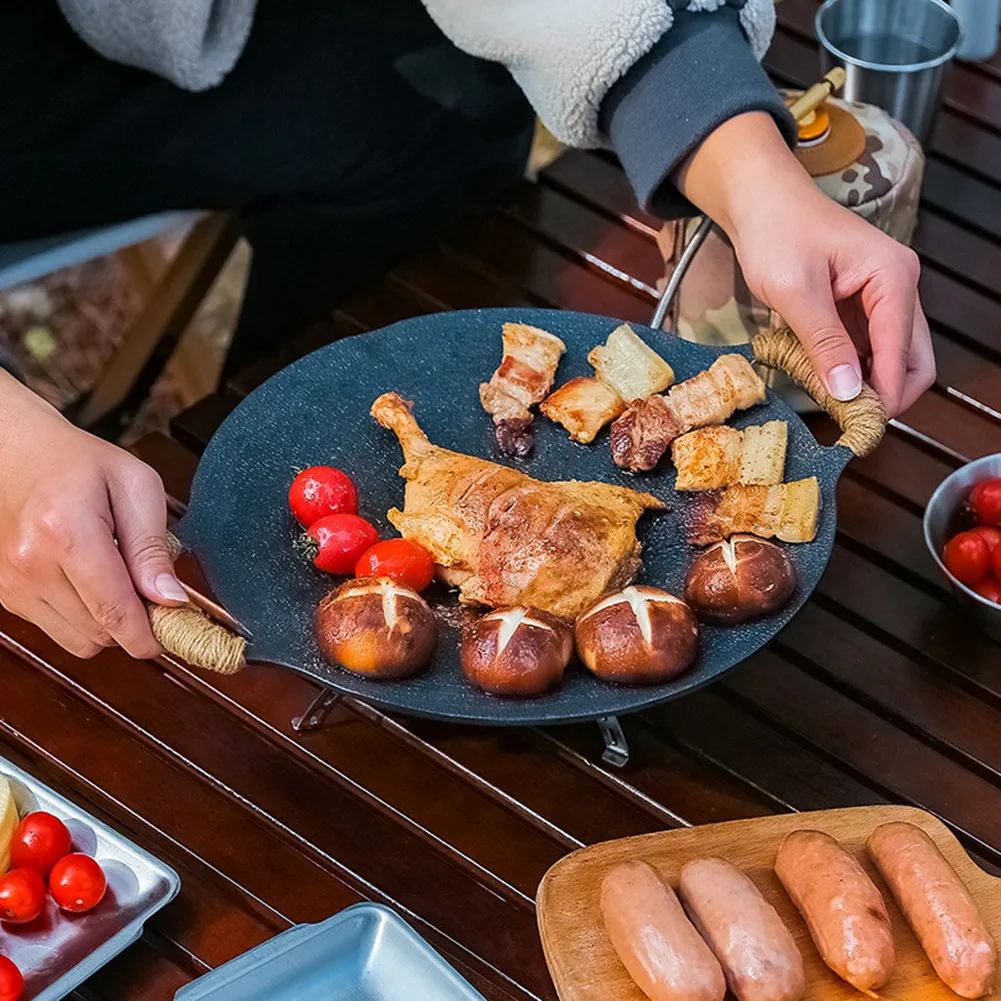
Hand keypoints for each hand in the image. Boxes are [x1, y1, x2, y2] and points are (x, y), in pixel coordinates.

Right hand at [0, 374, 186, 658]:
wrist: (15, 454)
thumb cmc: (80, 463)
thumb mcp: (136, 486)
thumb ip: (151, 547)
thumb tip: (170, 599)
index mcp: (66, 531)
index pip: (113, 610)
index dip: (148, 635)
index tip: (172, 635)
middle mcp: (31, 564)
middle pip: (99, 633)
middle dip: (133, 623)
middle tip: (148, 590)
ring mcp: (12, 582)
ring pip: (78, 641)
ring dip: (106, 624)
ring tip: (114, 580)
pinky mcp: (5, 594)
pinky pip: (56, 630)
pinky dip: (81, 618)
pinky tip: (87, 582)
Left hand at [675, 112, 934, 416]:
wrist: (759, 198)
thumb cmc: (775, 232)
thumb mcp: (795, 292)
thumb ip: (824, 343)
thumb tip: (850, 392)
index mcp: (893, 279)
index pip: (903, 354)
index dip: (884, 396)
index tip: (859, 429)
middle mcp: (898, 287)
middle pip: (911, 360)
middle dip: (884, 394)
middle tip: (846, 422)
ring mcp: (881, 295)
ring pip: (888, 357)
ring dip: (863, 382)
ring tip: (826, 402)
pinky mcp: (860, 303)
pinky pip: (865, 346)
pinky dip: (847, 366)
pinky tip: (818, 377)